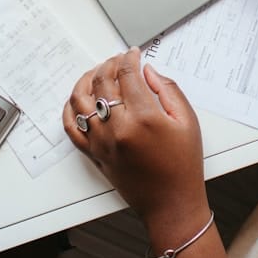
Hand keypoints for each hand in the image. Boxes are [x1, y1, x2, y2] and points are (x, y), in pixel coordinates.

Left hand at [62, 48, 208, 230]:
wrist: (171, 204)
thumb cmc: (183, 166)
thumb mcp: (187, 122)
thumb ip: (167, 90)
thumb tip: (147, 71)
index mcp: (144, 118)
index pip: (127, 74)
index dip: (129, 58)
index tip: (133, 54)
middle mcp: (118, 128)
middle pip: (102, 83)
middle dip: (109, 64)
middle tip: (118, 60)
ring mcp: (101, 142)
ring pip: (80, 100)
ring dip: (86, 80)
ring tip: (97, 74)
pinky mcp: (94, 154)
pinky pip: (71, 127)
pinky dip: (70, 109)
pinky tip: (79, 100)